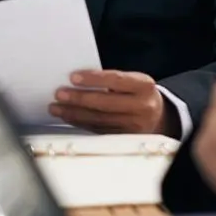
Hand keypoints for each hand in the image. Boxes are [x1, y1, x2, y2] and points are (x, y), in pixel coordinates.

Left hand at [49, 69, 171, 134]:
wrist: (158, 116)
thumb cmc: (138, 93)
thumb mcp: (132, 81)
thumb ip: (110, 80)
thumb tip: (76, 80)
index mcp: (144, 86)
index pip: (116, 80)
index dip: (94, 79)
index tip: (73, 77)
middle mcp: (142, 106)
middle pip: (105, 103)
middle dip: (79, 99)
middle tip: (59, 94)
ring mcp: (134, 125)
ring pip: (100, 119)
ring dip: (74, 113)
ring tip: (57, 107)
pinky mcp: (125, 138)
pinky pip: (99, 130)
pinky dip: (81, 123)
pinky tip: (69, 117)